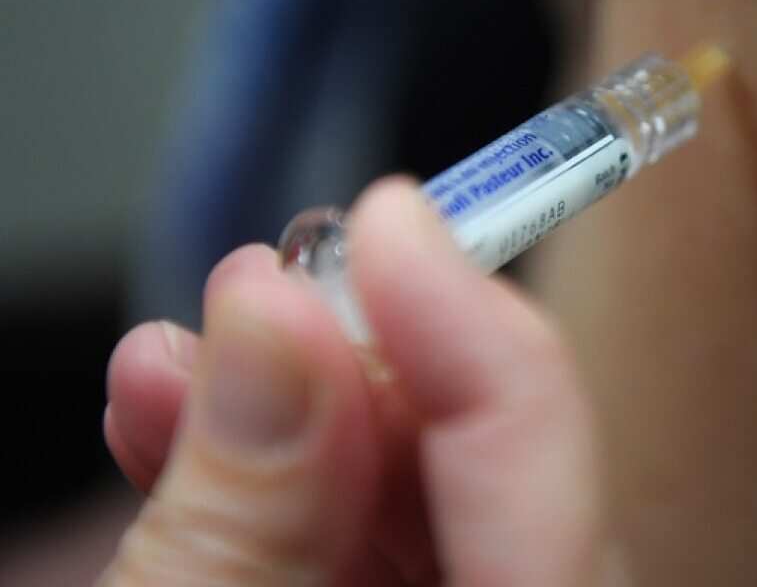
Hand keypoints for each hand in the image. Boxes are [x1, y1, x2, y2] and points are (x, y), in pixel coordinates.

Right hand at [99, 180, 605, 585]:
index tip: (397, 225)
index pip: (556, 502)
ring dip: (304, 423)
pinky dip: (284, 492)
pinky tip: (178, 434)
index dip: (486, 349)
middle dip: (375, 374)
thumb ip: (244, 513)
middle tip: (270, 293)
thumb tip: (279, 320)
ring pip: (433, 512)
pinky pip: (374, 551)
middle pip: (501, 489)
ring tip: (180, 366)